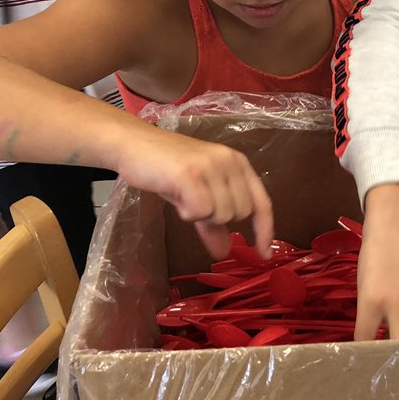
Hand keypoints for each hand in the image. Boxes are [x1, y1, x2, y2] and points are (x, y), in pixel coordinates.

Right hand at [115, 130, 272, 260]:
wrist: (133, 144)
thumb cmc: (167, 170)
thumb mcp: (197, 196)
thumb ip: (214, 223)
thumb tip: (224, 253)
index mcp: (238, 163)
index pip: (262, 203)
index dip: (265, 230)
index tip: (265, 255)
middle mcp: (230, 161)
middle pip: (239, 213)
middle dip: (216, 217)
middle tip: (193, 200)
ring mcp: (211, 166)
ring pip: (221, 214)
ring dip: (199, 214)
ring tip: (182, 194)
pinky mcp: (191, 173)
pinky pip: (200, 211)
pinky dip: (187, 212)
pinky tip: (175, 194)